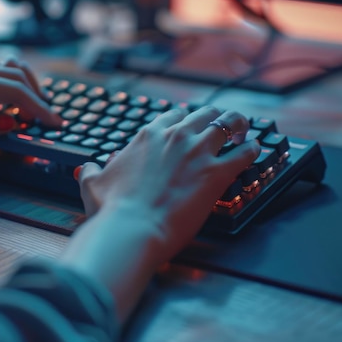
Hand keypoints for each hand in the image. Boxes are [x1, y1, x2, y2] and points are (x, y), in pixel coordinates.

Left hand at [0, 57, 60, 155]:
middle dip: (37, 96)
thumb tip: (13, 122)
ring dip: (24, 84)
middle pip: (16, 75)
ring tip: (33, 106)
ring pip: (5, 68)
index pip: (15, 92)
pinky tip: (8, 102)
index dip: (39, 108)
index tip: (55, 123)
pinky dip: (8, 84)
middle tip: (50, 118)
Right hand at [76, 106, 259, 261]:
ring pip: (226, 123)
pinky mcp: (216, 172)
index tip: (190, 123)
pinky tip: (255, 149)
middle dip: (214, 116)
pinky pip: (243, 153)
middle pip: (204, 113)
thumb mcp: (93, 184)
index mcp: (149, 135)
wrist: (132, 227)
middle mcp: (175, 136)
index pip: (173, 115)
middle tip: (221, 122)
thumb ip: (90, 171)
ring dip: (236, 123)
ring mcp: (198, 152)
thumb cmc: (113, 209)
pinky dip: (252, 149)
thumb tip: (86, 168)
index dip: (184, 118)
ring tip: (243, 127)